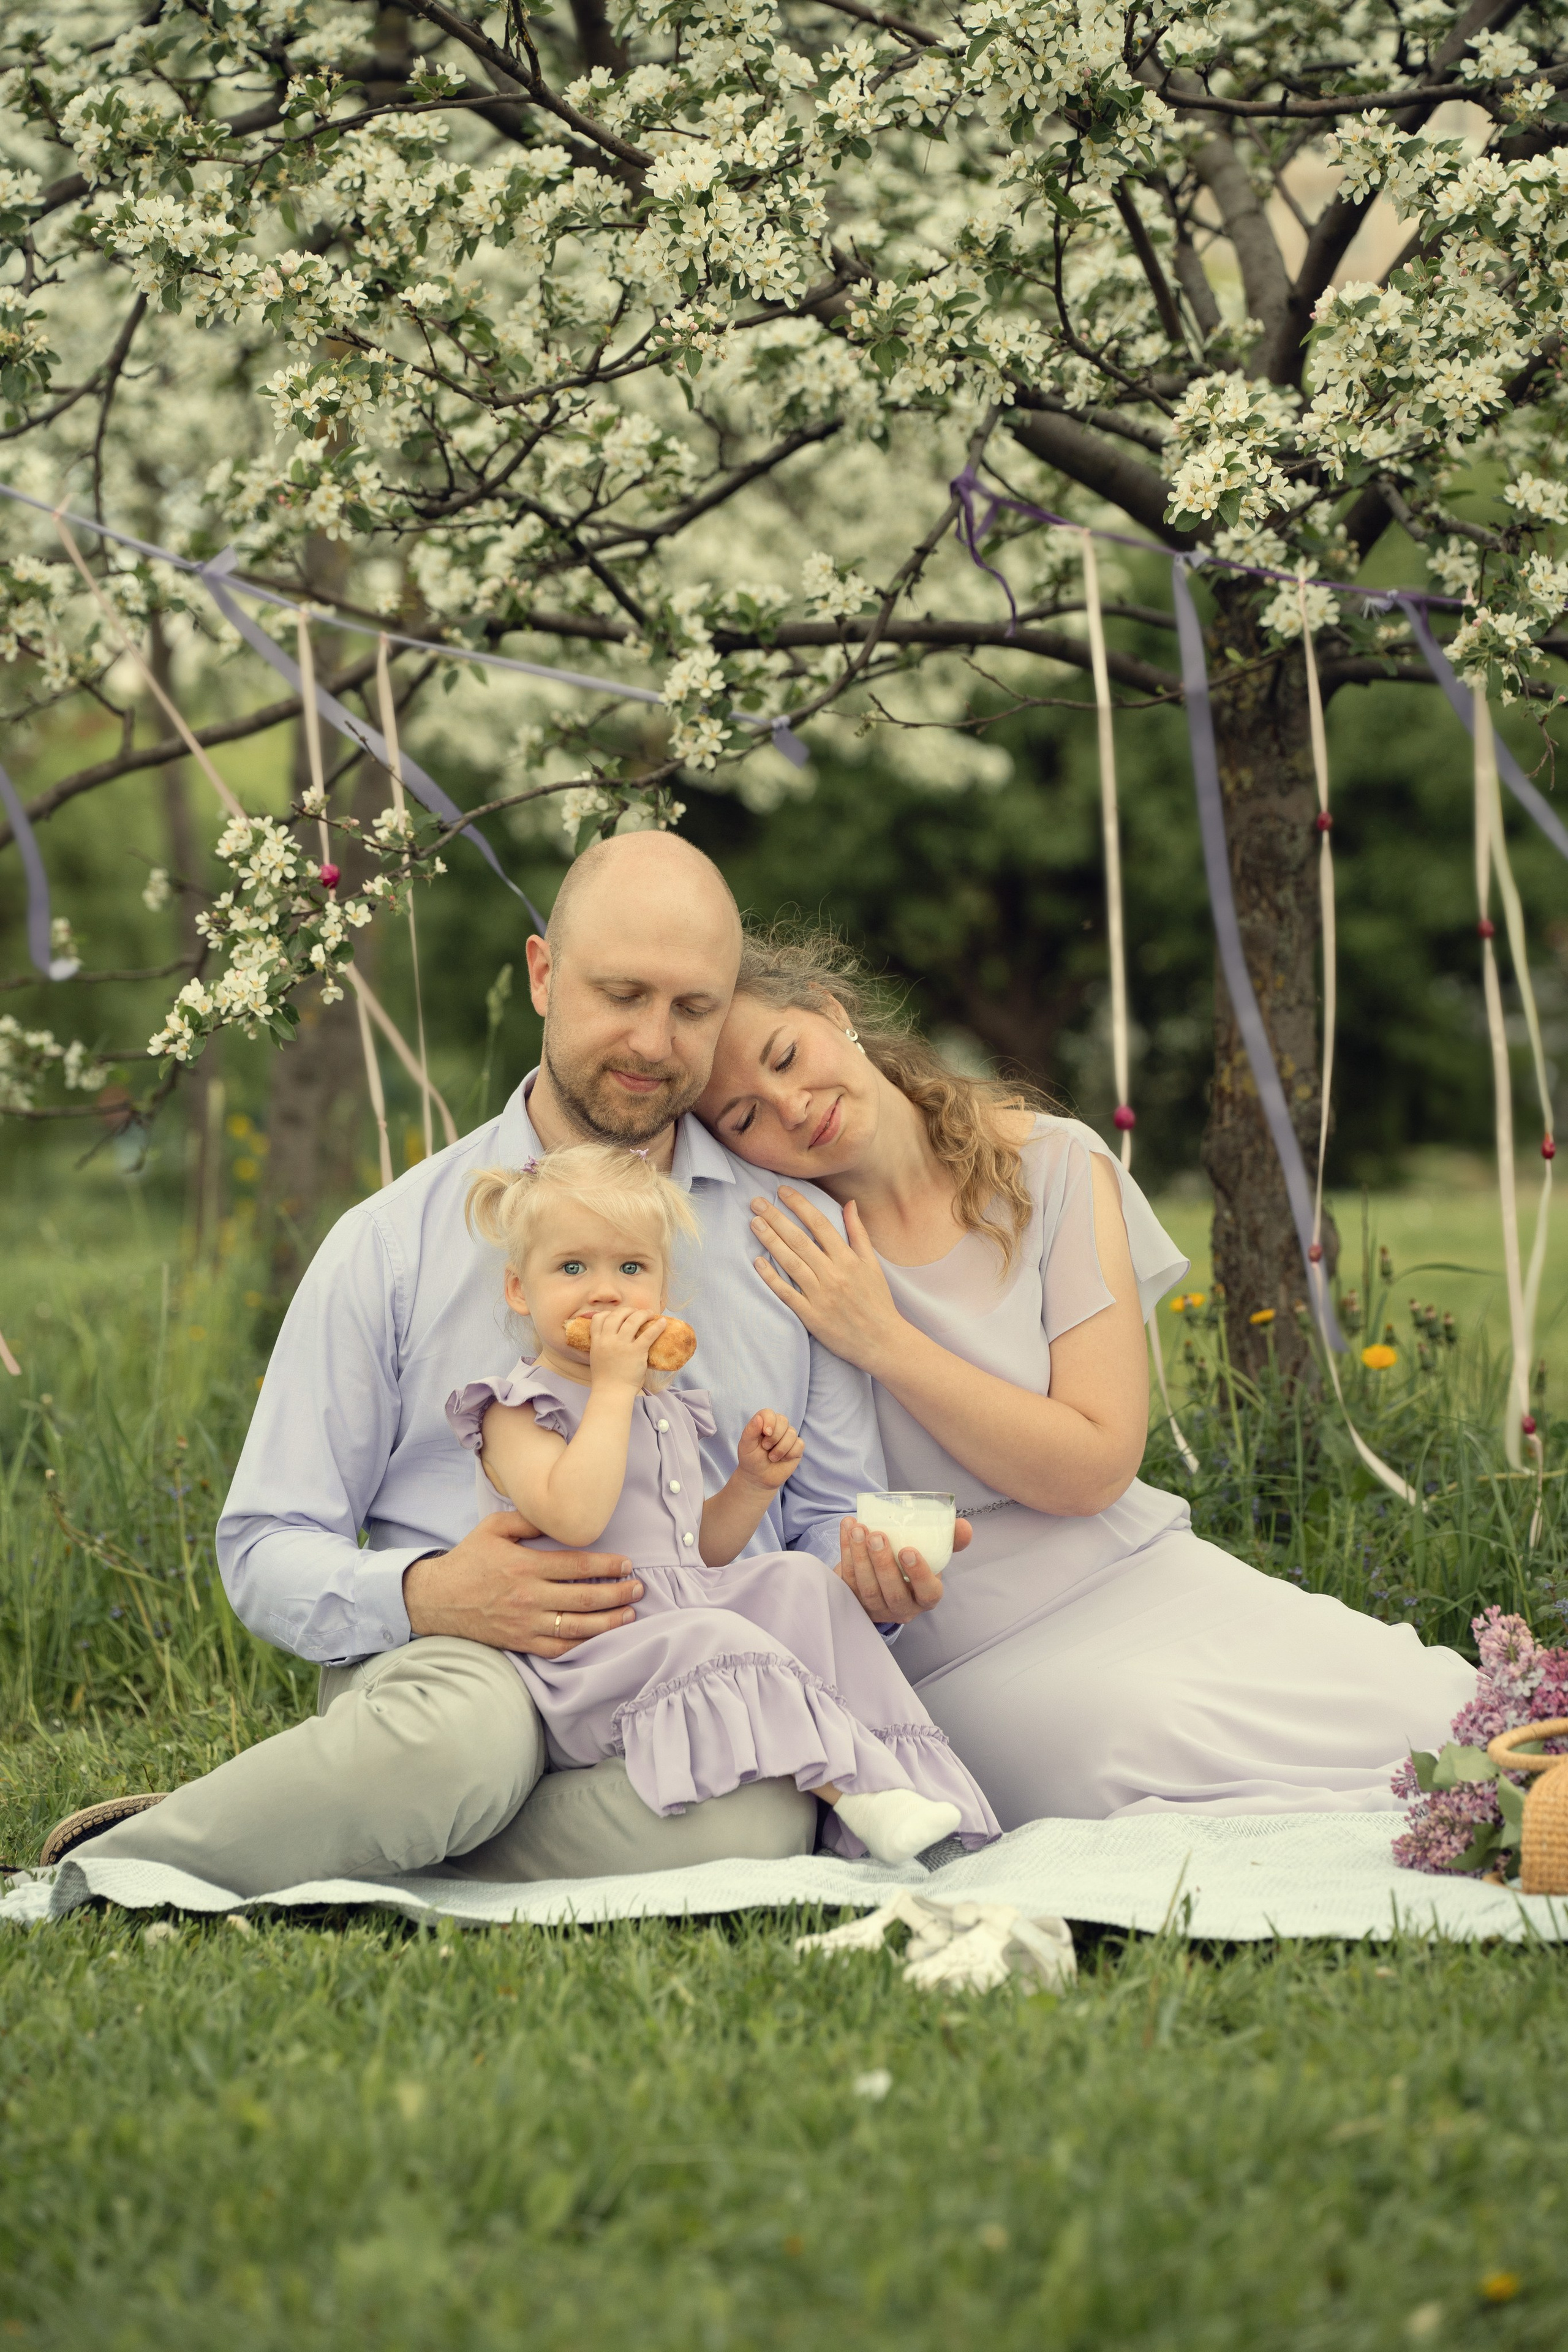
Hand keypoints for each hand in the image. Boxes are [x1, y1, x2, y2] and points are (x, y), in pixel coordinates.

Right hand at [403, 1510, 644, 1655]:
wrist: (436, 1599)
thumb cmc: (468, 1560)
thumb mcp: (493, 1528)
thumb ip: (527, 1521)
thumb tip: (557, 1516)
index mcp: (525, 1566)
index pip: (577, 1567)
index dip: (607, 1567)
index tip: (627, 1564)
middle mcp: (528, 1597)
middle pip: (584, 1599)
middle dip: (617, 1594)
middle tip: (639, 1589)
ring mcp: (525, 1623)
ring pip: (576, 1627)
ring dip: (608, 1622)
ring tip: (630, 1615)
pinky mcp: (520, 1642)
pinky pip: (558, 1649)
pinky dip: (583, 1645)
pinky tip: (601, 1638)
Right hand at [586, 1306, 665, 1391]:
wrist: (612, 1393)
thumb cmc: (606, 1380)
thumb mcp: (597, 1358)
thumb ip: (603, 1347)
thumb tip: (615, 1340)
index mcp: (596, 1342)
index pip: (598, 1318)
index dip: (608, 1313)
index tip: (617, 1315)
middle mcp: (607, 1340)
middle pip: (616, 1315)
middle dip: (627, 1310)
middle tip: (636, 1312)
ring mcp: (621, 1345)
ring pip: (632, 1320)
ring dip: (643, 1314)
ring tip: (650, 1313)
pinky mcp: (636, 1352)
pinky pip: (648, 1334)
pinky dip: (657, 1327)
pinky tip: (662, 1323)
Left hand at [735, 1408, 804, 1493]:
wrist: (758, 1478)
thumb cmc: (751, 1460)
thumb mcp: (746, 1446)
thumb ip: (750, 1431)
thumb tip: (759, 1418)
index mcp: (763, 1423)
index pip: (769, 1413)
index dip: (769, 1421)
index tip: (766, 1433)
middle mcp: (777, 1427)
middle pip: (783, 1421)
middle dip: (774, 1437)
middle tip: (766, 1448)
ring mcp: (788, 1437)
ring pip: (792, 1433)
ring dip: (780, 1449)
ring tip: (772, 1457)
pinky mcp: (797, 1448)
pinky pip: (799, 1444)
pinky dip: (789, 1454)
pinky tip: (782, 1459)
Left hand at [749, 1189, 903, 1372]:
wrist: (882, 1342)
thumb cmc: (878, 1301)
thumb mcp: (872, 1264)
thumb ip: (858, 1233)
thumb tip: (850, 1203)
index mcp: (849, 1259)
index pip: (820, 1224)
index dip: (799, 1204)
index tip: (782, 1190)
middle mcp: (834, 1274)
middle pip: (800, 1240)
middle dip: (776, 1217)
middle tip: (756, 1201)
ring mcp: (821, 1295)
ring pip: (790, 1262)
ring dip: (770, 1241)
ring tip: (754, 1223)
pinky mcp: (811, 1316)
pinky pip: (787, 1293)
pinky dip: (771, 1277)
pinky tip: (757, 1262)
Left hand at [834, 1515, 971, 1624]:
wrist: (883, 1575)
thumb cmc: (911, 1564)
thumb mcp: (933, 1554)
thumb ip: (951, 1539)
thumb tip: (963, 1527)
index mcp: (925, 1597)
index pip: (927, 1592)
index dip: (918, 1574)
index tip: (908, 1550)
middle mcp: (902, 1608)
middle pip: (892, 1593)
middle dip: (882, 1563)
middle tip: (877, 1535)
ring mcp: (876, 1608)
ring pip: (867, 1588)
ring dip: (860, 1557)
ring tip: (858, 1529)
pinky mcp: (854, 1601)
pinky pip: (848, 1580)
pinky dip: (846, 1552)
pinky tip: (847, 1529)